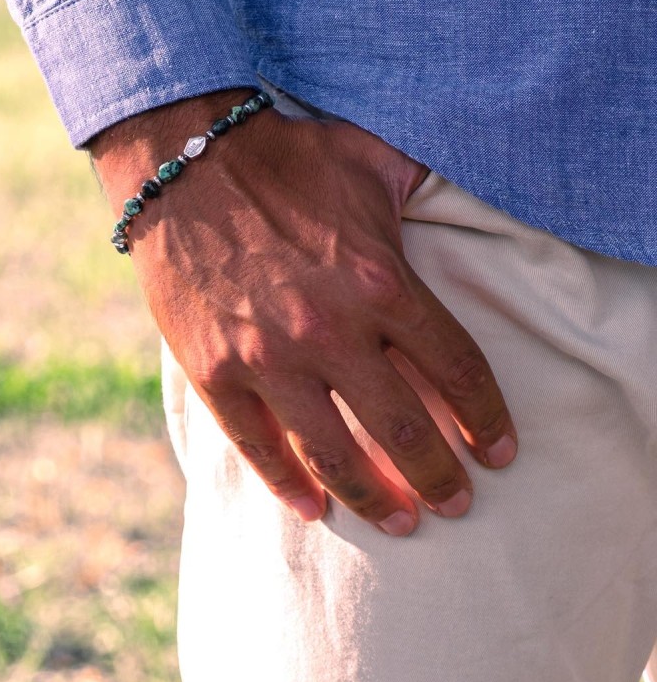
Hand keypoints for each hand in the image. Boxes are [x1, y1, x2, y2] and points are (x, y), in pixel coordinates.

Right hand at [90, 90, 517, 534]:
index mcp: (381, 281)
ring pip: (335, 454)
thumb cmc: (283, 157)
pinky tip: (314, 509)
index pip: (456, 370)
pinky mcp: (216, 371)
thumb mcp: (370, 158)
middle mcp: (332, 330)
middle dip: (439, 477)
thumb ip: (425, 185)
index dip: (485, 420)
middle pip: (405, 429)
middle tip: (456, 503)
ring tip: (400, 523)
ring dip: (375, 498)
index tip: (498, 453)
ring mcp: (269, 358)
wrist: (184, 163)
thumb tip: (465, 190)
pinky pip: (258, 446)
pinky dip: (289, 484)